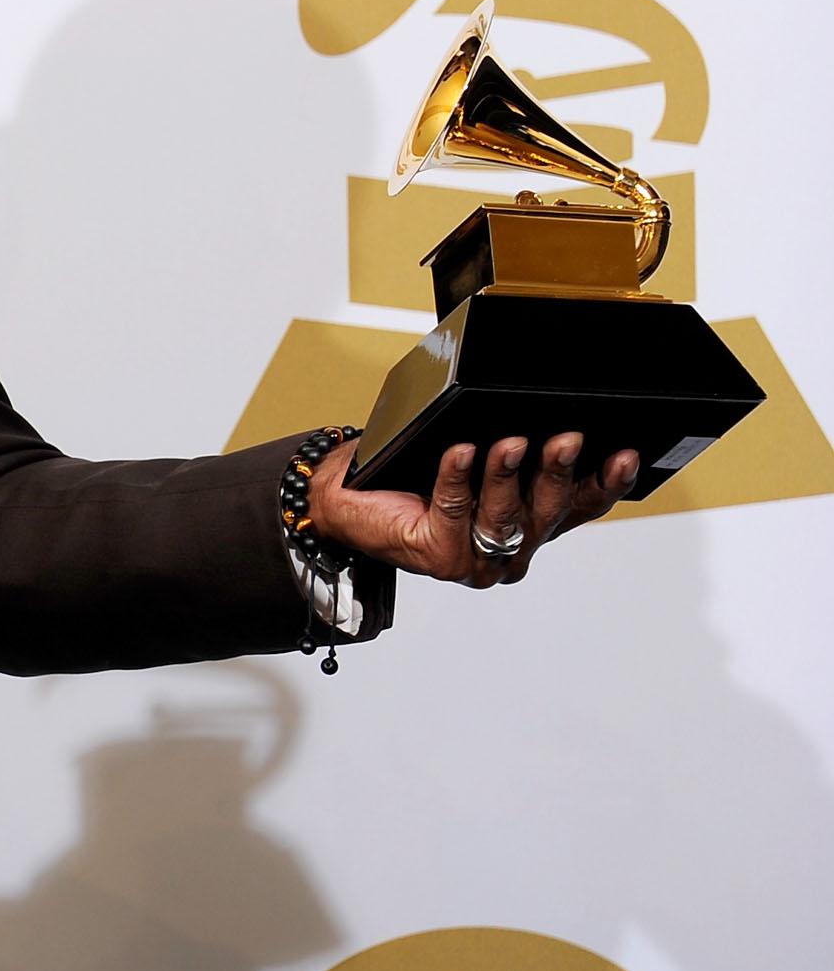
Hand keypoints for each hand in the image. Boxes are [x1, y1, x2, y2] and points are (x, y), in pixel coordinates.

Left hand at [308, 432, 638, 588]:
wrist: (345, 499)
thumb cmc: (409, 473)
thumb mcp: (476, 457)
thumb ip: (513, 449)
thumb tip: (542, 411)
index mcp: (531, 527)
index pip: (581, 506)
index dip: (605, 483)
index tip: (624, 454)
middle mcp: (511, 550)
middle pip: (548, 511)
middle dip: (558, 472)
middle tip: (566, 438)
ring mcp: (477, 560)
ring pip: (504, 516)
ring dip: (507, 475)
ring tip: (508, 441)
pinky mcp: (439, 556)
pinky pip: (454, 510)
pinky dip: (456, 476)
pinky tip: (459, 452)